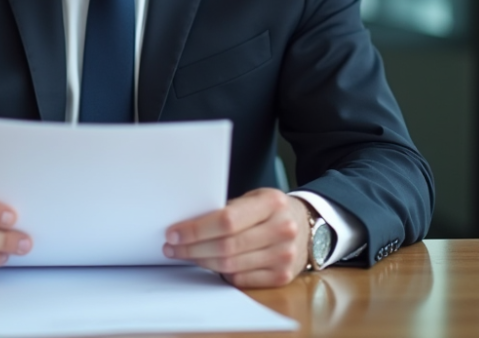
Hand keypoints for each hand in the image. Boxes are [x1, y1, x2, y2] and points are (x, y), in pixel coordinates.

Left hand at [163, 188, 310, 287]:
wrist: (307, 226)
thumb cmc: (272, 209)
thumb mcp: (254, 198)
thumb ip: (228, 209)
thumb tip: (187, 224)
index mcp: (272, 203)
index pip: (226, 220)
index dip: (196, 229)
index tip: (174, 232)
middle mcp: (282, 230)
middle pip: (226, 246)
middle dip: (192, 248)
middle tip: (171, 247)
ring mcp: (284, 255)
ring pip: (231, 266)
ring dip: (201, 262)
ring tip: (185, 255)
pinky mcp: (282, 276)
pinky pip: (241, 280)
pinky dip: (221, 273)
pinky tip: (209, 264)